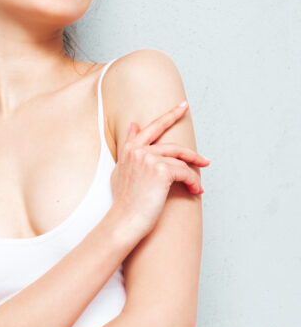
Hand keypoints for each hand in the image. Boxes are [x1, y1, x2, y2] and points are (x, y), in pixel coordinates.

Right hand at [110, 100, 210, 240]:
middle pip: (174, 146)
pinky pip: (185, 173)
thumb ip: (129, 148)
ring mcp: (150, 159)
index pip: (153, 127)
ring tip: (196, 186)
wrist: (125, 220)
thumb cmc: (125, 200)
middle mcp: (138, 150)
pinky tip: (195, 191)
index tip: (183, 107)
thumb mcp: (121, 170)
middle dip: (193, 154)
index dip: (170, 116)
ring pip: (181, 162)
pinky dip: (193, 183)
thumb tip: (133, 125)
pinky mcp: (162, 170)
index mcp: (129, 149)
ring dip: (192, 175)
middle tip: (205, 160)